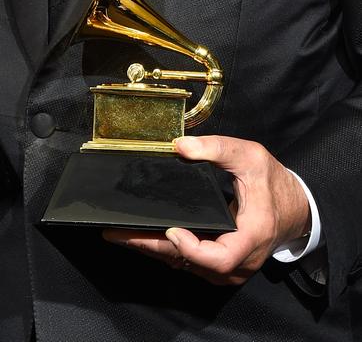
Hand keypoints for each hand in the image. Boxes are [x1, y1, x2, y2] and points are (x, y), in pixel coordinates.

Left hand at [104, 135, 310, 285]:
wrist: (295, 207)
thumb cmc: (273, 182)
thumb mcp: (250, 156)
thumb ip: (217, 148)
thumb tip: (181, 146)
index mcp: (251, 236)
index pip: (219, 258)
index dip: (193, 250)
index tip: (172, 230)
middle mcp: (240, 260)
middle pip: (192, 264)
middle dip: (153, 248)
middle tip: (118, 234)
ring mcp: (231, 267)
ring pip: (188, 266)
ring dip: (155, 250)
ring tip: (121, 235)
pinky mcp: (221, 265)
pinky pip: (191, 263)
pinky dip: (167, 250)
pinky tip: (143, 237)